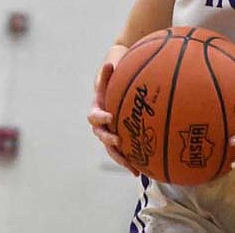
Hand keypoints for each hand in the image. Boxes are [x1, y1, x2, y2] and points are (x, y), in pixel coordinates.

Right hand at [87, 61, 140, 176]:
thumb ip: (108, 71)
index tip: (110, 117)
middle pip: (101, 136)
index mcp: (97, 108)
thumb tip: (110, 64)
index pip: (94, 116)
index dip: (100, 118)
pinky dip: (130, 161)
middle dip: (109, 140)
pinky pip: (123, 151)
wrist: (118, 78)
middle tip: (119, 141)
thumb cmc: (114, 72)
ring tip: (131, 166)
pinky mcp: (120, 137)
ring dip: (120, 157)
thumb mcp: (111, 69)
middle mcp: (102, 123)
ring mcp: (110, 131)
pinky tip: (140, 171)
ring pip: (112, 148)